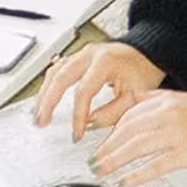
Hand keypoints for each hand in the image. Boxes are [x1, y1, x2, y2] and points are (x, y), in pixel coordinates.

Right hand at [34, 41, 164, 141]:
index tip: (77, 134)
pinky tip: (44, 99)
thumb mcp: (135, 95)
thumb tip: (90, 124)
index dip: (78, 115)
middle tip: (41, 122)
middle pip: (61, 77)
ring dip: (44, 94)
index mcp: (106, 61)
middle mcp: (91, 54)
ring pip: (55, 71)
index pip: (84, 91)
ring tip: (38, 115)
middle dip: (48, 102)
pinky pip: (58, 69)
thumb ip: (113, 112)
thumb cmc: (143, 71)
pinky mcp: (80, 57)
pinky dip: (49, 85)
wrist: (148, 53)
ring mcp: (83, 53)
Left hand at [90, 90, 186, 186]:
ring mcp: (176, 134)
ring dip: (114, 162)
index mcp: (166, 100)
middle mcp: (168, 114)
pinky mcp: (185, 154)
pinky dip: (136, 175)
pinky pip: (154, 166)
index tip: (98, 140)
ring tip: (102, 172)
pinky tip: (125, 182)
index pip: (128, 113)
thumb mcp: (184, 101)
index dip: (109, 129)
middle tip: (94, 161)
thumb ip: (158, 102)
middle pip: (127, 131)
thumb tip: (134, 107)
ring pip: (135, 148)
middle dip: (107, 148)